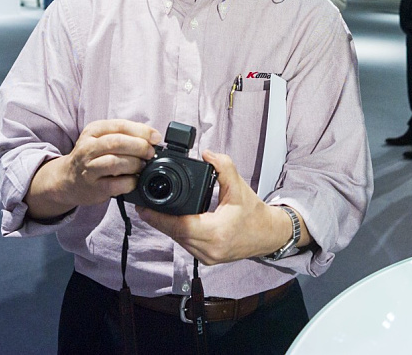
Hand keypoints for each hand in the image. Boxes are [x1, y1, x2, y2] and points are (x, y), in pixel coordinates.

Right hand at [34, 120, 160, 215]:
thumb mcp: (102, 138)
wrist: (67, 179)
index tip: (156, 138)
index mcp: (93, 131)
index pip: (120, 125)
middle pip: (117, 143)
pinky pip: (115, 184)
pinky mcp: (93, 187)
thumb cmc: (92, 156)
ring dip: (134, 164)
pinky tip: (134, 181)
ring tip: (142, 166)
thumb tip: (153, 138)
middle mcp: (88, 148)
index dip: (142, 131)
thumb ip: (125, 135)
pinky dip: (129, 182)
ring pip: (114, 162)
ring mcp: (89, 168)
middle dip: (140, 147)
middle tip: (150, 153)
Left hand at [137, 150, 292, 264]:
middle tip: (143, 202)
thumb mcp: (239, 187)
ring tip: (153, 208)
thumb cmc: (255, 214)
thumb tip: (206, 154)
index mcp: (216, 233)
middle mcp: (208, 249)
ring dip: (165, 225)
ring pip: (177, 239)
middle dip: (157, 218)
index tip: (143, 205)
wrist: (268, 235)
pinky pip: (184, 243)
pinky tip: (170, 218)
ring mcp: (206, 257)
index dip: (158, 216)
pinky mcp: (205, 258)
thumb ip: (223, 166)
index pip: (178, 225)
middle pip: (173, 232)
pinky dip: (176, 230)